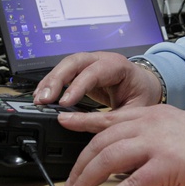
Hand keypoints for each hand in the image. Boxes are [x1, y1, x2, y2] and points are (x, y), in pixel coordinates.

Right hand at [34, 51, 162, 108]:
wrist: (145, 87)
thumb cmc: (141, 96)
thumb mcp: (131, 112)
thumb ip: (106, 120)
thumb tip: (80, 126)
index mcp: (118, 66)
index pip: (94, 72)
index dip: (77, 86)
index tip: (64, 103)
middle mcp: (101, 60)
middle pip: (74, 62)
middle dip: (57, 79)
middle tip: (44, 99)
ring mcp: (90, 64)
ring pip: (65, 66)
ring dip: (50, 82)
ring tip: (39, 99)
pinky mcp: (81, 72)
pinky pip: (63, 74)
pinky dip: (51, 84)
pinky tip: (42, 96)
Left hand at [58, 105, 184, 185]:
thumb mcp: (177, 132)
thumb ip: (151, 137)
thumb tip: (125, 156)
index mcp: (153, 114)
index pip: (110, 118)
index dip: (83, 121)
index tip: (63, 120)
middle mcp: (152, 124)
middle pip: (103, 141)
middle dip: (81, 163)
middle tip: (70, 182)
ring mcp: (159, 143)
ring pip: (109, 158)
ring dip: (88, 178)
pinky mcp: (168, 165)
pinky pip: (130, 183)